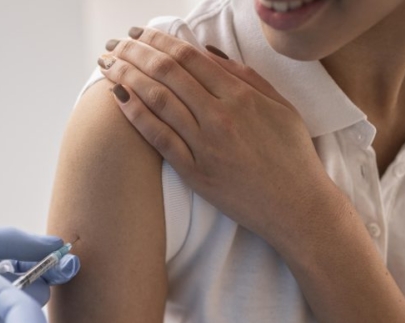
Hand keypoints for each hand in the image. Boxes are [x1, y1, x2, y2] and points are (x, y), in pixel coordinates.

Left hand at [99, 28, 342, 247]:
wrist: (297, 208)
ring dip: (127, 77)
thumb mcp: (280, 107)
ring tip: (107, 64)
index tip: (140, 33)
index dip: (159, 40)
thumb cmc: (292, 157)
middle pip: (167, 73)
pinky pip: (158, 138)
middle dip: (135, 52)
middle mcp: (220, 117)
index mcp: (242, 97)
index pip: (189, 58)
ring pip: (157, 100)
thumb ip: (246, 77)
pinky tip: (118, 98)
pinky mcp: (194, 173)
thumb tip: (209, 53)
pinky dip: (135, 114)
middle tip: (115, 43)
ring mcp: (205, 145)